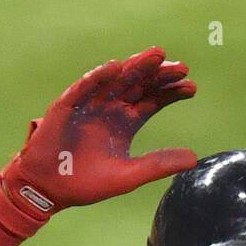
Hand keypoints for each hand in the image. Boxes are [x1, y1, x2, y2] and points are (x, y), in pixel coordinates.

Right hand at [0, 47, 197, 216]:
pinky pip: (84, 88)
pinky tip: (116, 66)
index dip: (171, 93)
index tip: (192, 87)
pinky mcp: (67, 106)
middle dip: (159, 75)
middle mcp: (109, 109)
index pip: (152, 101)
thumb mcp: (129, 175)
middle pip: (139, 85)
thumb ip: (159, 164)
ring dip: (135, 66)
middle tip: (182, 68)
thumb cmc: (87, 183)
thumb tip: (195, 159)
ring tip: (157, 55)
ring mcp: (89, 105)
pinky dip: (99, 76)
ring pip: (116, 80)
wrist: (50, 189)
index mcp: (125, 123)